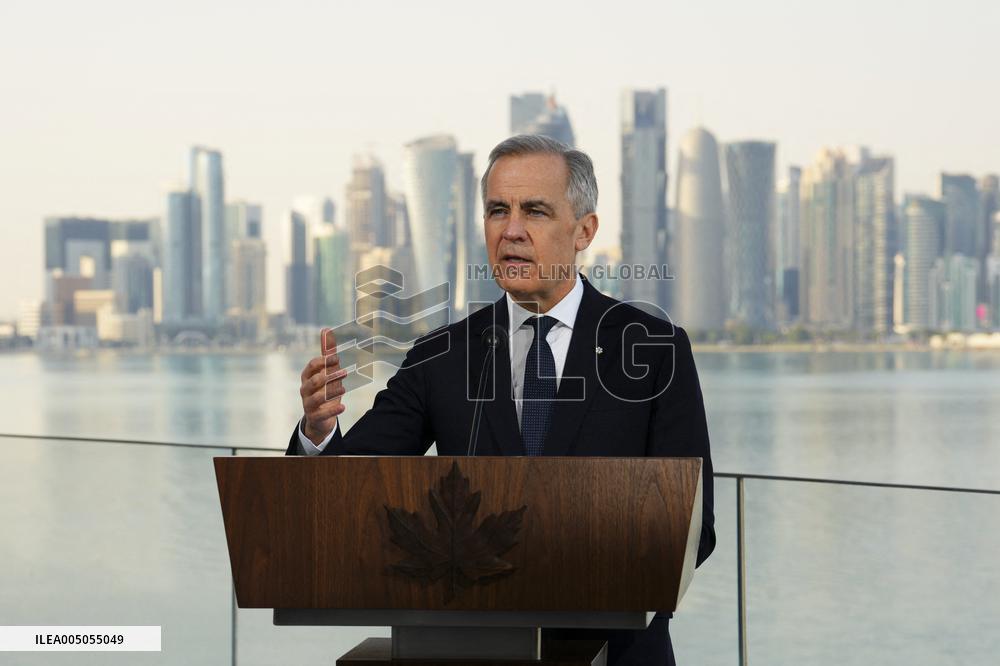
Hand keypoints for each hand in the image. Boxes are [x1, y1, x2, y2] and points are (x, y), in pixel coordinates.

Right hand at [299, 327, 346, 445]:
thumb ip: (326, 353)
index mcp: (307, 377)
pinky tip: (343, 407)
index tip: (336, 358)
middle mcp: (305, 390)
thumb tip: (326, 330)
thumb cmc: (323, 389)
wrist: (320, 417)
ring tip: (344, 389)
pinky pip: (321, 414)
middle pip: (313, 382)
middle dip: (328, 376)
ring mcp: (308, 405)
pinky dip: (332, 411)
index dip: (323, 362)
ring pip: (315, 399)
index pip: (311, 366)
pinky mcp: (314, 417)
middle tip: (344, 372)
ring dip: (330, 393)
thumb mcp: (326, 371)